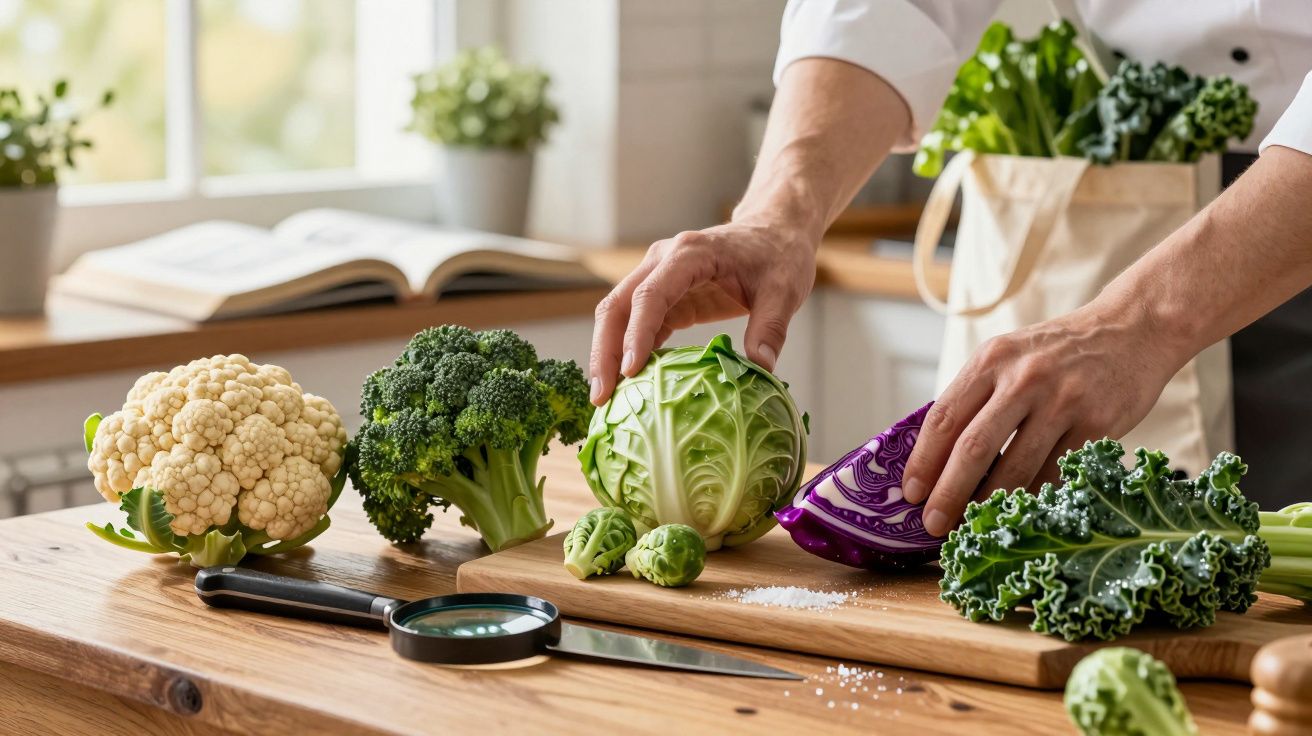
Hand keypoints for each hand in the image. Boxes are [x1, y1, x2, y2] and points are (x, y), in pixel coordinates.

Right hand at [588, 221, 817, 404]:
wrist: (774, 232)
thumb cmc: (778, 255)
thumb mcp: (784, 290)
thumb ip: (771, 328)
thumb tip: (761, 368)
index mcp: (689, 254)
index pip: (650, 295)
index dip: (637, 333)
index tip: (630, 371)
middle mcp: (662, 261)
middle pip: (617, 305)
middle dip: (604, 351)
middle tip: (601, 396)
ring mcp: (658, 277)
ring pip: (616, 316)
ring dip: (606, 355)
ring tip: (603, 398)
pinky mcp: (664, 297)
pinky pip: (636, 325)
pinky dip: (627, 353)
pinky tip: (625, 387)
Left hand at [902, 301, 1185, 536]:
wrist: (1132, 330)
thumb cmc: (1059, 352)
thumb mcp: (1010, 356)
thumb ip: (977, 396)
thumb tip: (937, 458)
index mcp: (992, 359)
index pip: (944, 416)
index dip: (923, 460)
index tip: (910, 492)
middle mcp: (1024, 377)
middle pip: (973, 447)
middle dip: (948, 493)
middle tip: (932, 524)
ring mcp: (1063, 401)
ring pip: (1015, 468)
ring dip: (989, 506)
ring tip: (973, 528)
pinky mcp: (1097, 424)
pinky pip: (1057, 474)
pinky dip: (1034, 500)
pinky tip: (1019, 515)